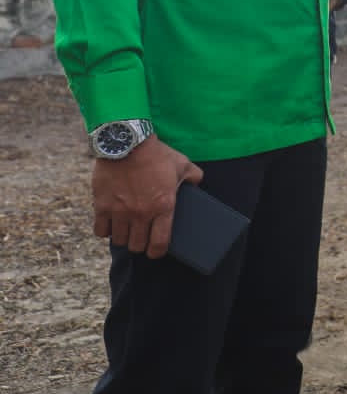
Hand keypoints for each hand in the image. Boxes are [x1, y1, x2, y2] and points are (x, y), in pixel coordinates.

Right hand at [91, 136, 202, 257]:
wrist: (127, 142)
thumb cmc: (156, 154)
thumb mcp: (182, 163)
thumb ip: (194, 176)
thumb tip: (198, 183)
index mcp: (163, 206)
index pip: (160, 243)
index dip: (157, 252)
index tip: (156, 251)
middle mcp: (141, 213)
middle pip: (138, 245)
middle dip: (140, 244)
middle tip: (141, 237)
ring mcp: (120, 211)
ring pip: (119, 240)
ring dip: (123, 238)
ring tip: (127, 230)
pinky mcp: (101, 206)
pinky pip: (100, 231)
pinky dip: (105, 230)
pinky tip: (110, 223)